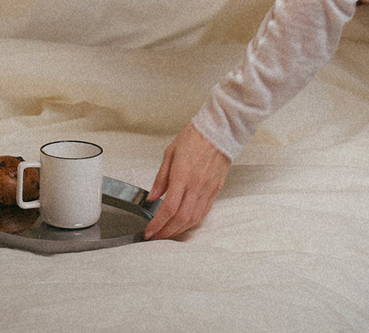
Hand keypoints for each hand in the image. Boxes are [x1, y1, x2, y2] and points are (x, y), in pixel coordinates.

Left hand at [143, 123, 230, 239]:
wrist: (219, 130)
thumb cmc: (195, 137)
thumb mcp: (170, 153)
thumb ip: (160, 178)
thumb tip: (152, 197)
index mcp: (182, 175)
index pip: (168, 207)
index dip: (157, 223)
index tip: (149, 231)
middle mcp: (196, 184)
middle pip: (180, 218)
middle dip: (166, 232)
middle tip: (156, 237)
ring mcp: (208, 189)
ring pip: (193, 218)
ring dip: (179, 230)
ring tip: (168, 233)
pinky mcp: (216, 189)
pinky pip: (204, 211)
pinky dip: (192, 221)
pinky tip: (184, 224)